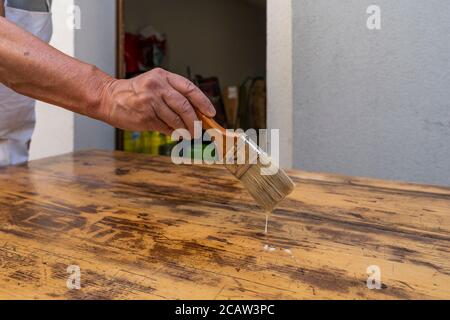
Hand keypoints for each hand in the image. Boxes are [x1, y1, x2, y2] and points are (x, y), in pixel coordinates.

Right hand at [98, 68, 215, 135]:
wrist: (108, 98)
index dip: (203, 101)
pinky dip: (172, 133)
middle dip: (195, 121)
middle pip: (185, 106)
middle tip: (198, 130)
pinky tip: (173, 133)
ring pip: (176, 120)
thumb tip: (195, 114)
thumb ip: (173, 95)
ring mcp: (150, 102)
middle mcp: (157, 86)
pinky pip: (165, 128)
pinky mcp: (145, 117)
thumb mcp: (154, 85)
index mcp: (163, 76)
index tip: (211, 112)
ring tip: (187, 134)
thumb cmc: (135, 93)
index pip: (189, 88)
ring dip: (185, 130)